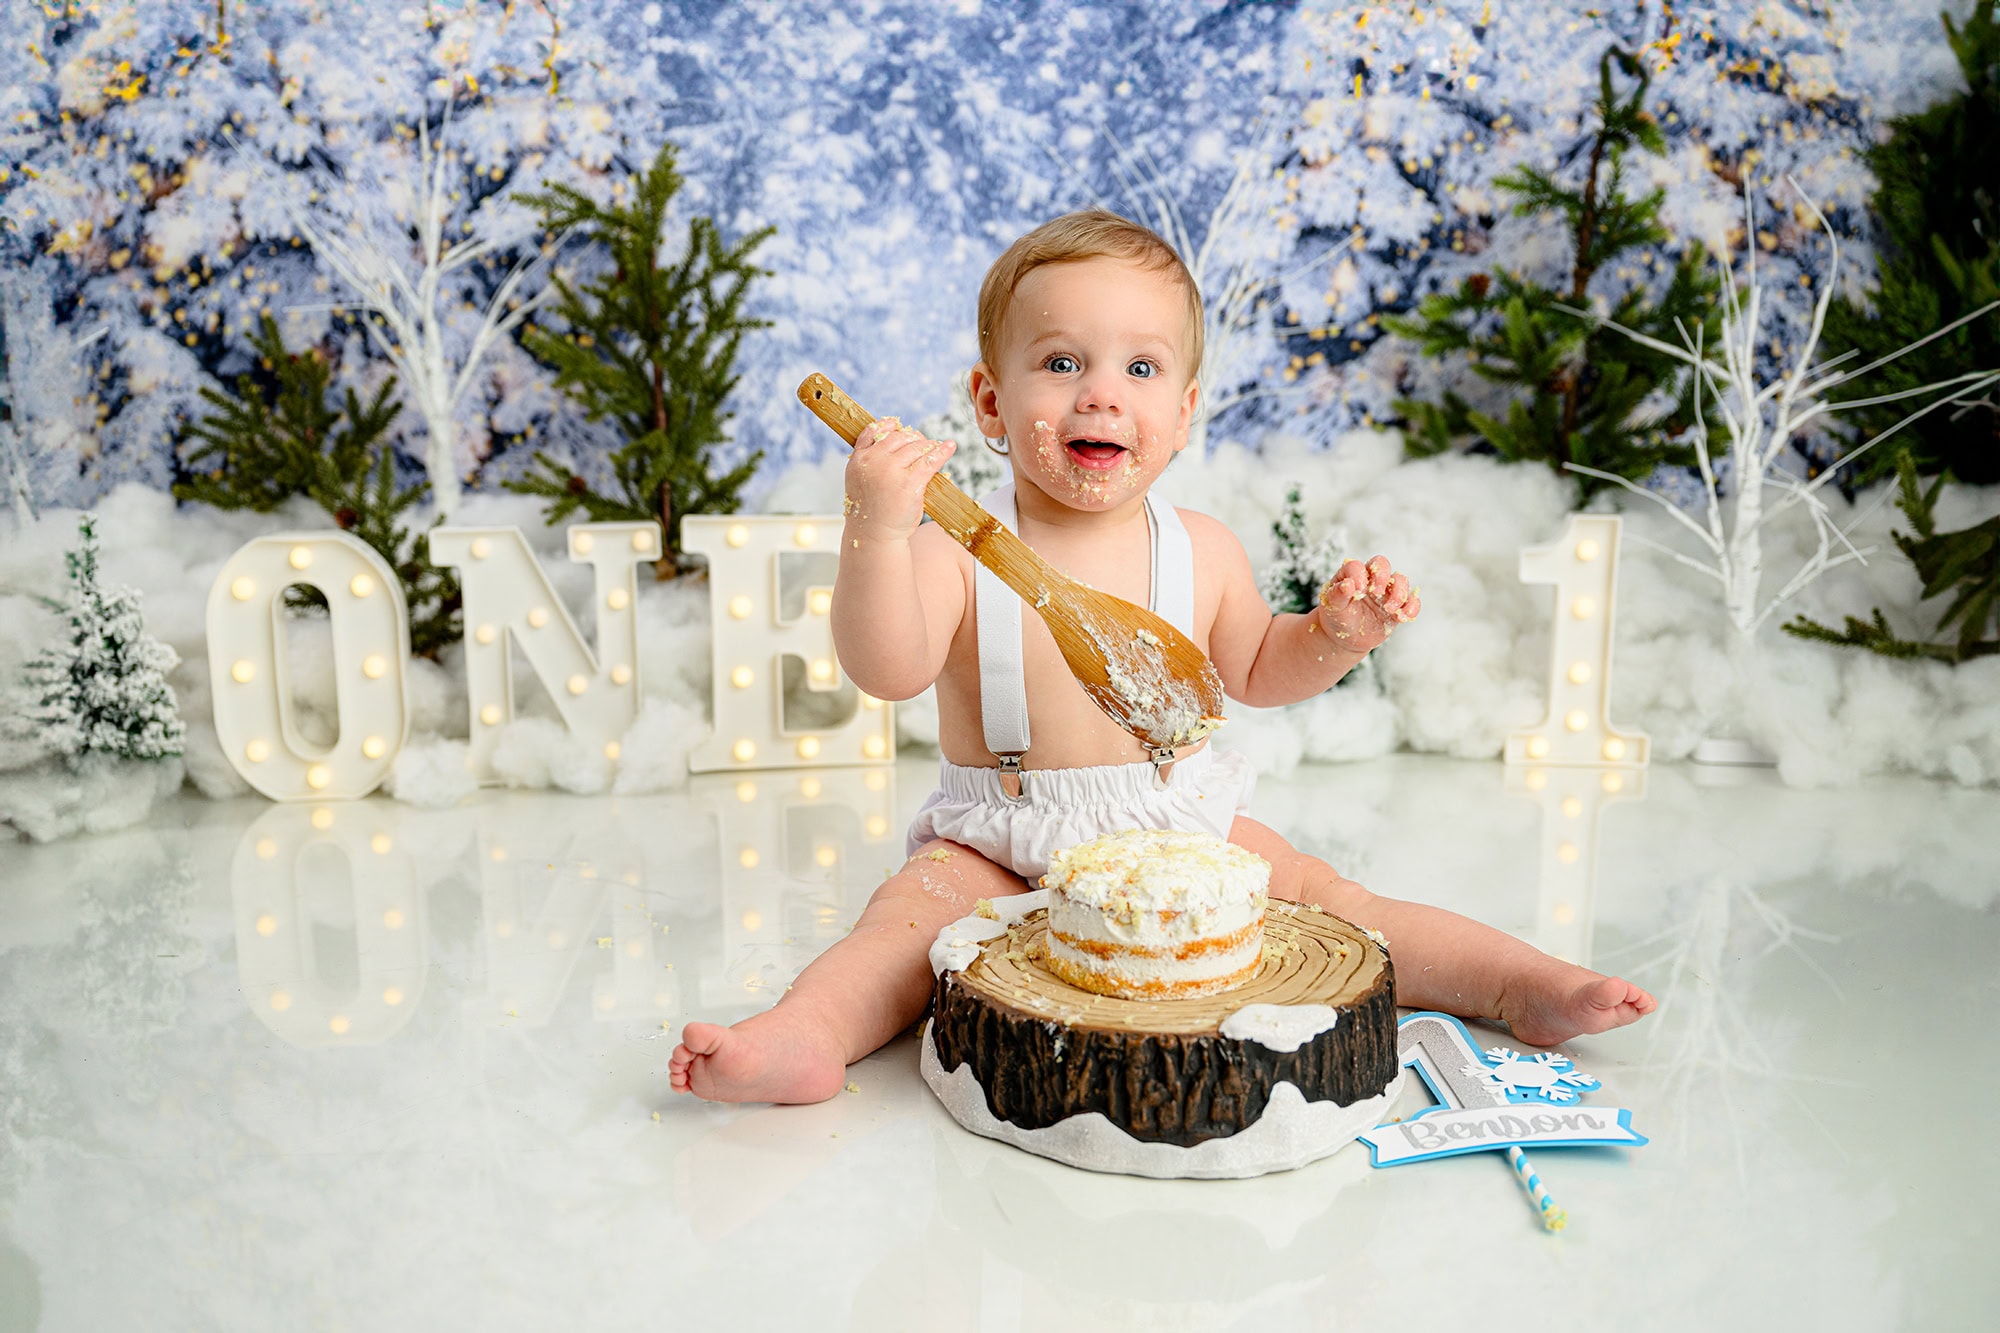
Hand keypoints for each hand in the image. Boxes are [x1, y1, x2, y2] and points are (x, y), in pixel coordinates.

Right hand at [843, 416, 956, 544]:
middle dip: (913, 438)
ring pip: (916, 447)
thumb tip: (897, 443)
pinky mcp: (910, 483)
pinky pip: (930, 460)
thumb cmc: (871, 510)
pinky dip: (943, 452)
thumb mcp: (862, 481)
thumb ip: (872, 461)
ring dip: (928, 446)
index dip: (887, 426)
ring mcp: (891, 471)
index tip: (897, 425)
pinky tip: (950, 447)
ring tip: (936, 448)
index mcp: (859, 460)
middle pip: (899, 437)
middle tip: (923, 445)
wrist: (874, 535)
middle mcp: (873, 461)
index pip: (873, 431)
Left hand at [1315, 555, 1419, 654]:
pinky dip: (1412, 607)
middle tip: (1376, 593)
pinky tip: (1402, 617)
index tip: (1357, 592)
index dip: (1359, 575)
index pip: (1357, 566)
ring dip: (1399, 593)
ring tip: (1388, 609)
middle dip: (1383, 576)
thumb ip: (1337, 594)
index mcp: (1352, 575)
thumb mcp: (1332, 606)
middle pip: (1383, 564)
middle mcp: (1371, 580)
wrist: (1346, 638)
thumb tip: (1347, 584)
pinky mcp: (1397, 608)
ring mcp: (1386, 593)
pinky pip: (1411, 602)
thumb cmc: (1337, 617)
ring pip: (1401, 581)